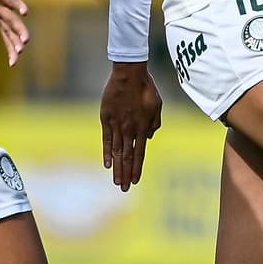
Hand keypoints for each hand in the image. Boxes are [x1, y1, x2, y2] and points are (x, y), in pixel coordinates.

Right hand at [0, 0, 30, 65]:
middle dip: (16, 30)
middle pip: (8, 20)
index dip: (17, 4)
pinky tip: (15, 61)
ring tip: (19, 55)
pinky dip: (10, 49)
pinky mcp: (0, 22)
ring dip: (12, 44)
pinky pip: (5, 37)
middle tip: (25, 41)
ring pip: (5, 32)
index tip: (26, 11)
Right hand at [100, 61, 163, 190]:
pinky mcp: (106, 118)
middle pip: (127, 157)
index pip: (139, 154)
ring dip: (116, 168)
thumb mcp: (157, 105)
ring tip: (116, 182)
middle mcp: (130, 130)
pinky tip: (107, 164)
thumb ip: (154, 123)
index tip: (135, 181)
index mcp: (143, 128)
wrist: (129, 74)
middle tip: (123, 189)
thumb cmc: (146, 88)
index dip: (137, 169)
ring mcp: (117, 125)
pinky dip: (106, 152)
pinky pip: (106, 139)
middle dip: (126, 174)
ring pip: (116, 152)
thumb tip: (149, 138)